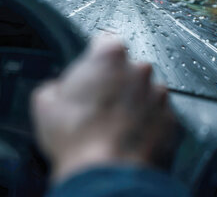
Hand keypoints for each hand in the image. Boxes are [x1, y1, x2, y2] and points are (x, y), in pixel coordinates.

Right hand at [31, 35, 178, 181]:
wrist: (107, 175)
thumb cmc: (78, 139)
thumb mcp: (45, 103)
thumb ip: (54, 85)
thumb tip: (57, 90)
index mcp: (110, 56)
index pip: (105, 41)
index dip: (95, 59)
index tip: (91, 72)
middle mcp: (140, 70)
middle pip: (126, 69)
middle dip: (114, 83)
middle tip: (97, 106)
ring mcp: (159, 96)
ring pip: (144, 93)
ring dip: (131, 105)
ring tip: (112, 127)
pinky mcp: (171, 121)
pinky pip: (157, 117)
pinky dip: (146, 125)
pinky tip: (127, 139)